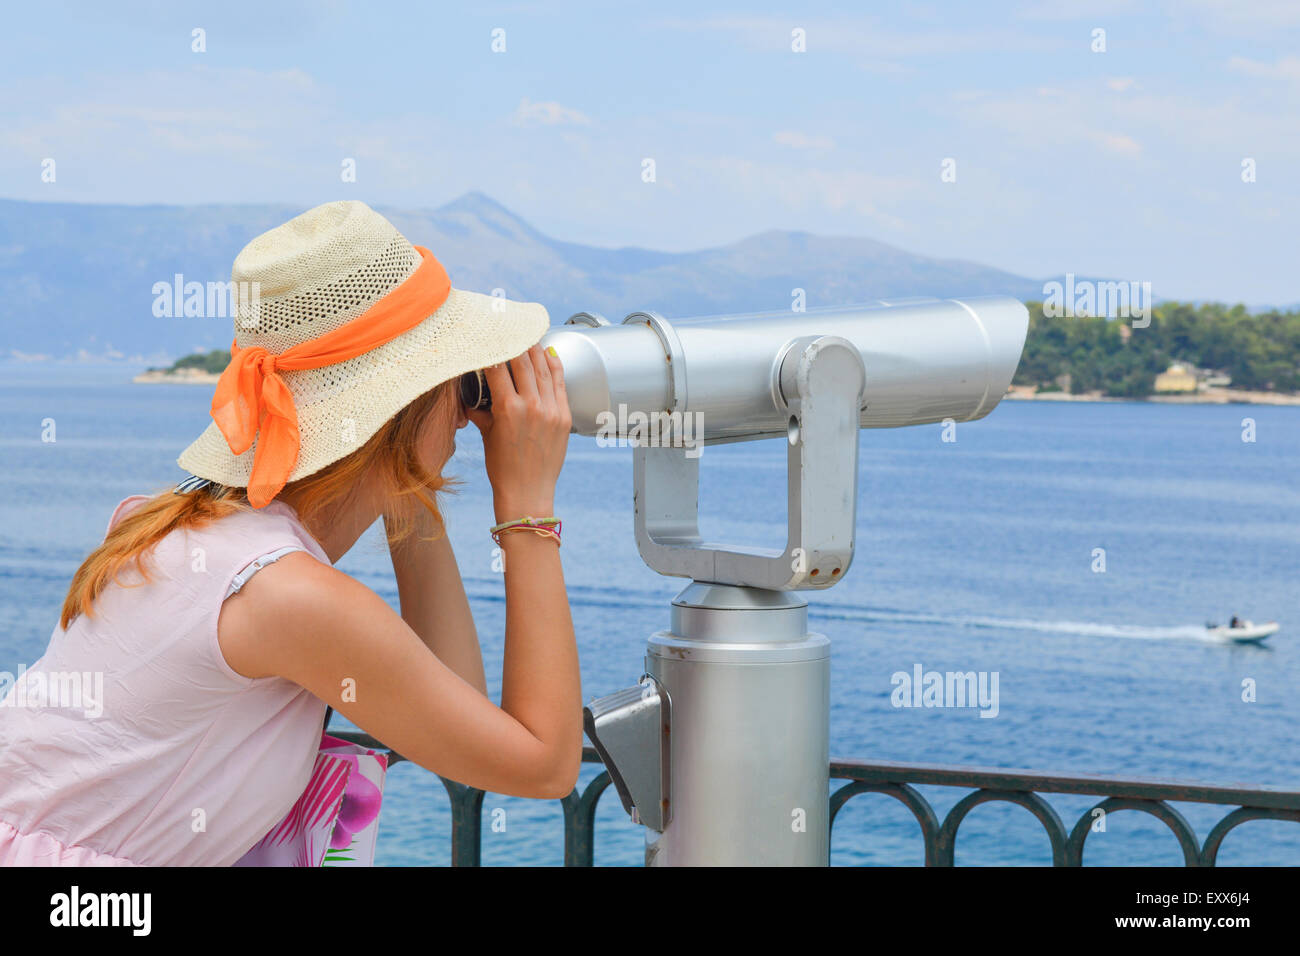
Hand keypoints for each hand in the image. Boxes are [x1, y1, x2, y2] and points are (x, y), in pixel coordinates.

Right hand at [466, 344, 570, 523]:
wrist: (528, 493)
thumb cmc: (503, 468)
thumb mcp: (486, 434)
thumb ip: (480, 409)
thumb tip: (472, 393)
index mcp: (508, 409)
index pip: (498, 367)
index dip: (492, 348)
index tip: (488, 335)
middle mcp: (532, 406)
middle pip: (523, 361)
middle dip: (514, 341)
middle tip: (508, 326)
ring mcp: (551, 410)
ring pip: (543, 368)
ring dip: (535, 348)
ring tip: (528, 334)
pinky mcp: (564, 417)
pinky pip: (559, 383)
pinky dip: (554, 365)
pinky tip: (548, 353)